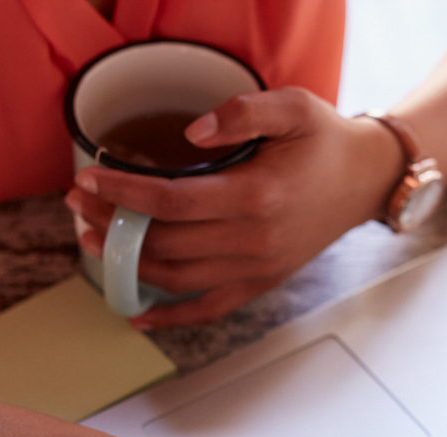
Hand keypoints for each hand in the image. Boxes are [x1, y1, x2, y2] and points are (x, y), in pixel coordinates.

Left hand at [65, 87, 403, 327]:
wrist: (366, 180)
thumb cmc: (326, 141)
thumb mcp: (291, 107)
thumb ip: (241, 113)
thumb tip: (191, 132)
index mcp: (257, 196)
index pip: (171, 202)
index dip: (122, 194)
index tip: (88, 180)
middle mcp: (255, 240)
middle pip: (166, 242)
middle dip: (114, 226)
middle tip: (79, 205)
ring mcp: (258, 268)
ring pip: (178, 279)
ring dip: (129, 266)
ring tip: (95, 242)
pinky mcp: (261, 283)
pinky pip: (208, 309)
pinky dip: (170, 318)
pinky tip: (137, 316)